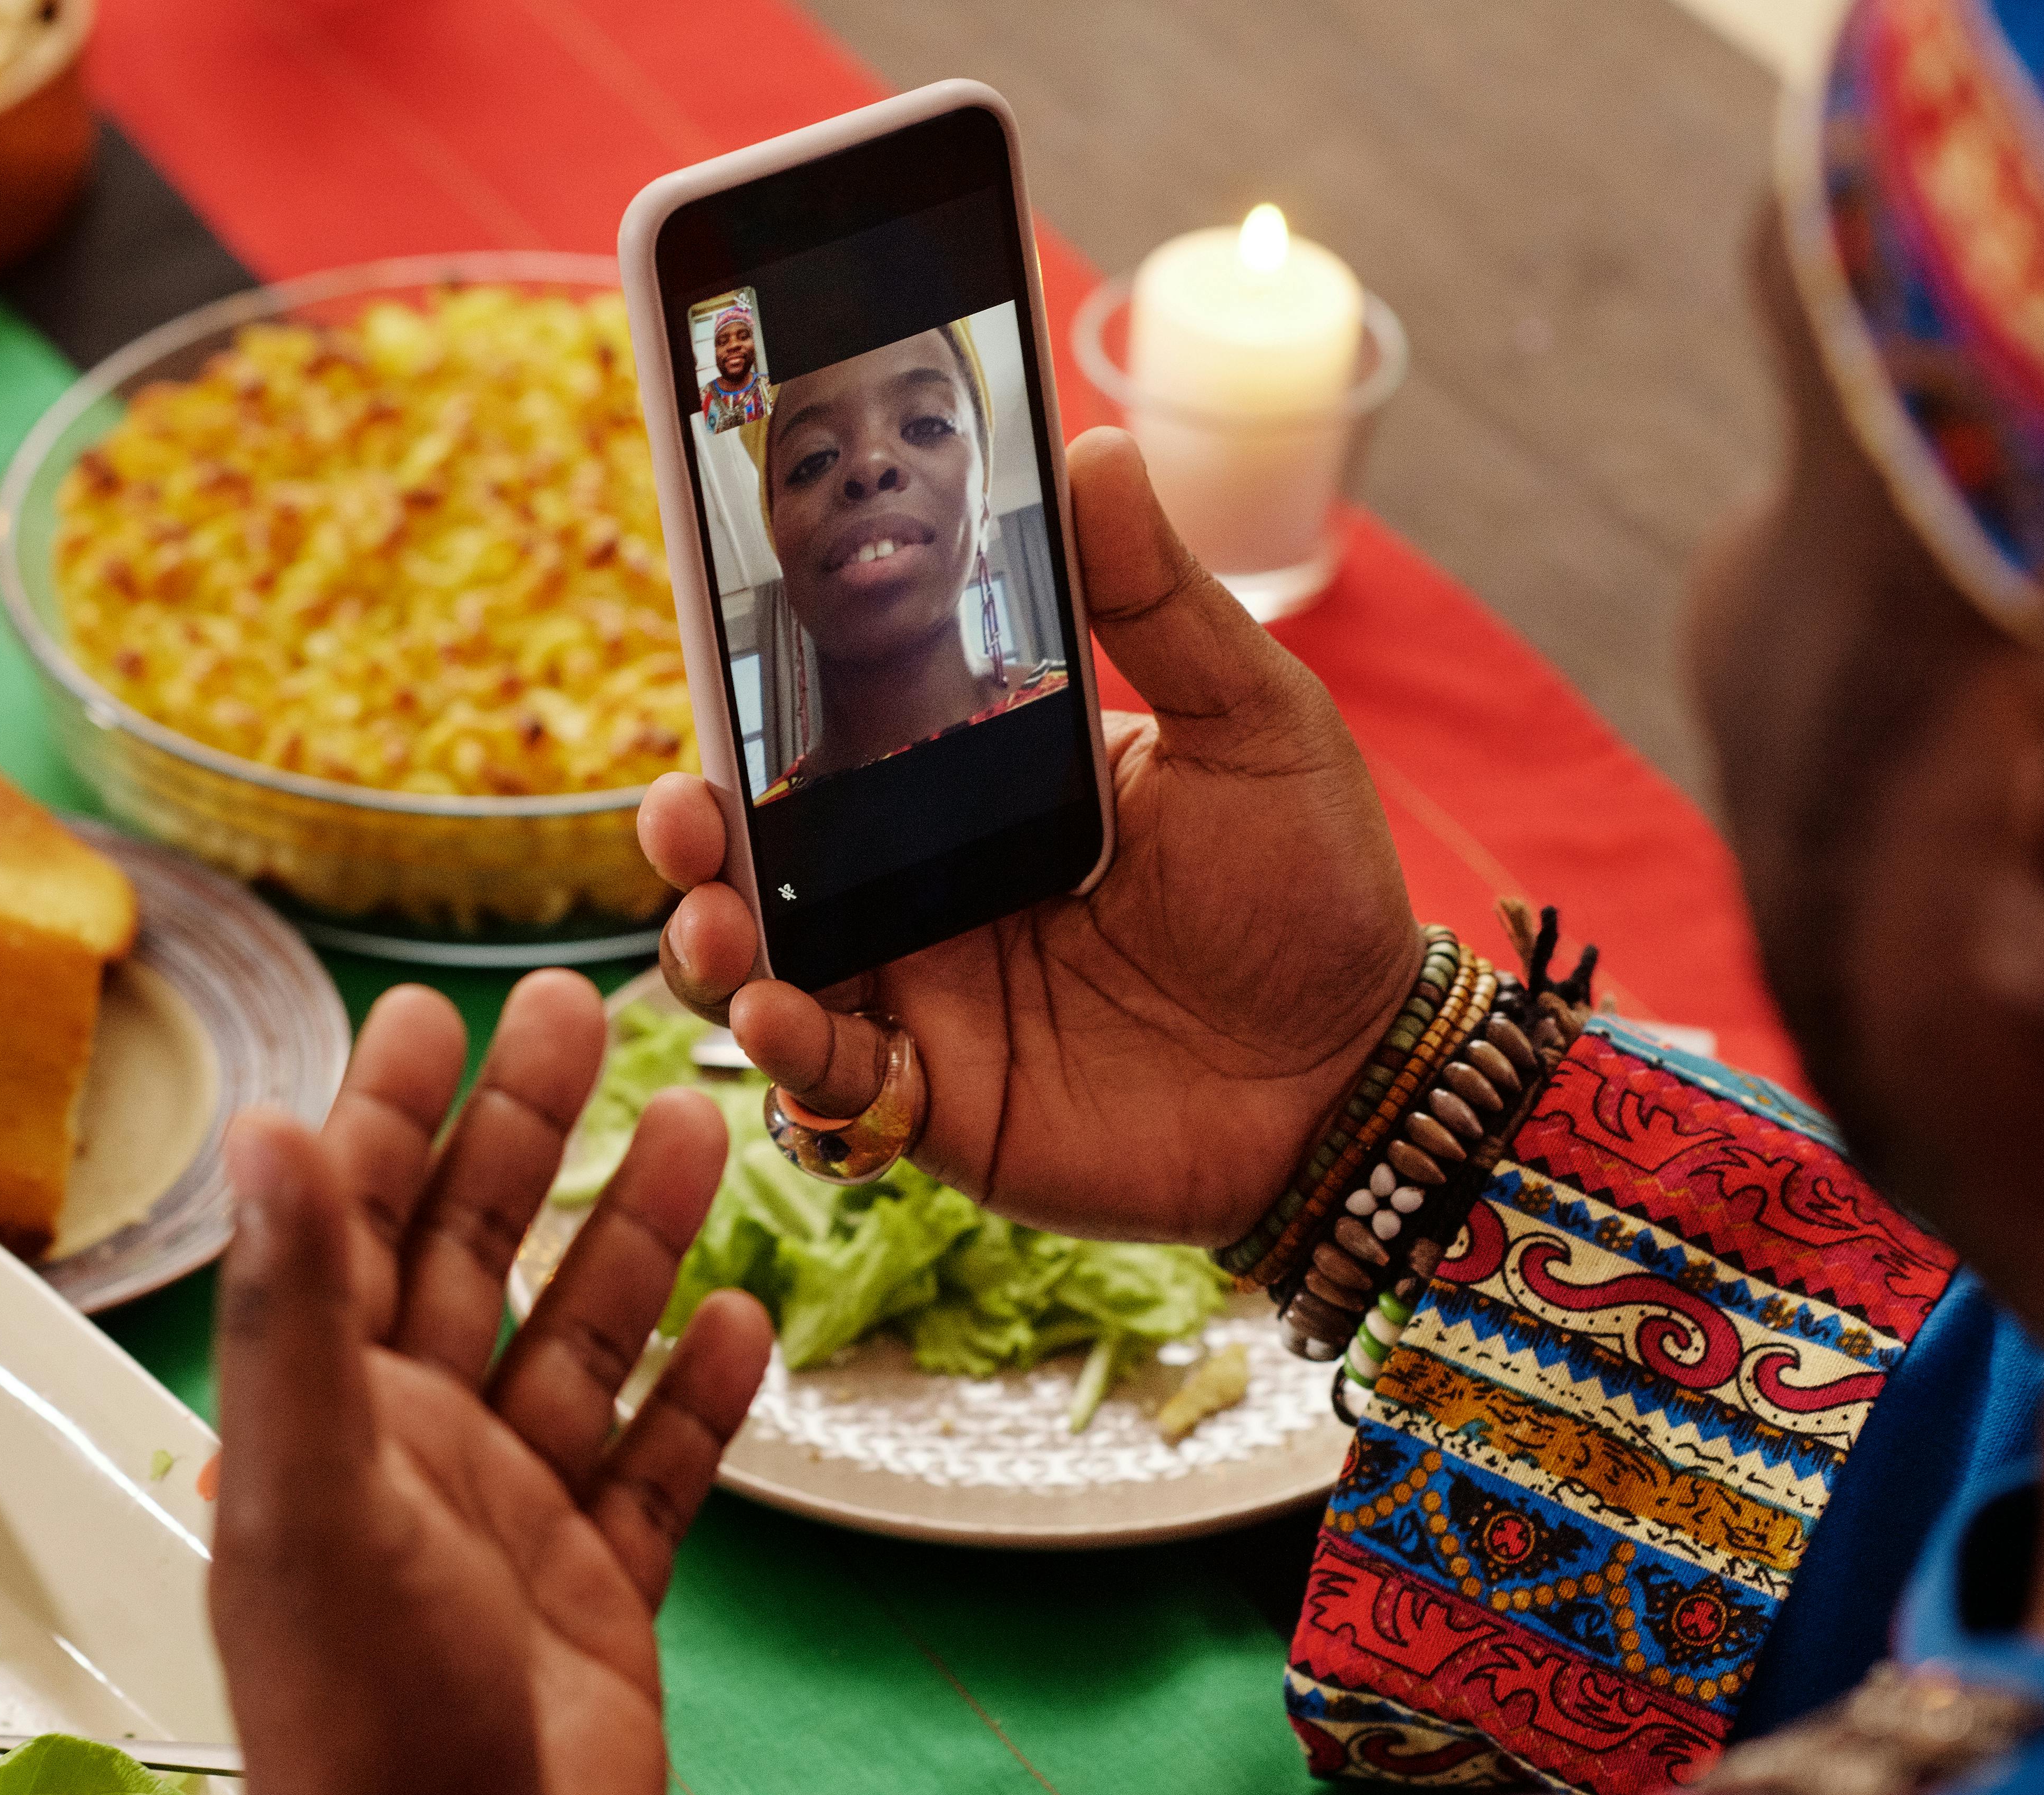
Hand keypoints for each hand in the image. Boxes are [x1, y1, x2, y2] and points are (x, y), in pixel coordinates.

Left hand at [206, 970, 773, 1794]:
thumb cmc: (360, 1722)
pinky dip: (699, 1395)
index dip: (384, 1112)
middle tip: (581, 1014)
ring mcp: (512, 1523)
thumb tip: (266, 1130)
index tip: (427, 1008)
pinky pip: (659, 1468)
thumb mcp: (313, 1495)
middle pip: (476, 1255)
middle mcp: (417, 1456)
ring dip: (635, 1236)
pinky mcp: (599, 1596)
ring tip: (700, 1125)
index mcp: (330, 1423)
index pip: (352, 1226)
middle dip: (525, 1135)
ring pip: (583, 1342)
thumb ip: (295, 1312)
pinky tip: (746, 1317)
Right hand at [640, 427, 1419, 1246]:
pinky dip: (788, 1050)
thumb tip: (1094, 445)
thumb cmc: (1314, 891)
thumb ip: (1159, 601)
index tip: (713, 652)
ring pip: (769, 964)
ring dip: (715, 940)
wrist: (1358, 1071)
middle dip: (699, 830)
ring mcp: (926, 997)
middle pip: (771, 851)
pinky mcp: (938, 1100)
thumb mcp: (1251, 722)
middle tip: (685, 807)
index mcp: (982, 786)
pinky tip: (780, 1014)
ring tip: (715, 918)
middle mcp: (930, 889)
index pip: (842, 734)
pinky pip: (828, 1076)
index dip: (762, 704)